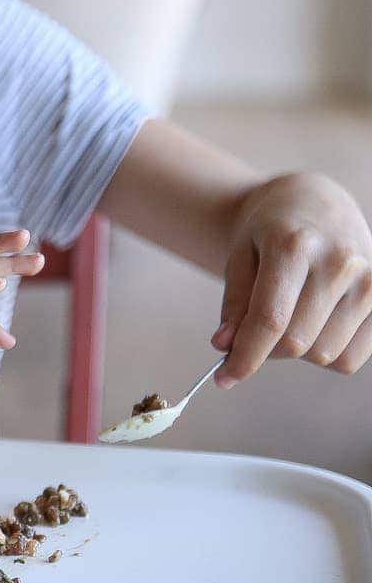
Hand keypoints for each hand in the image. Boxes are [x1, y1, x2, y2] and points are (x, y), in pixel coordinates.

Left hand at [213, 172, 371, 384]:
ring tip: (290, 317)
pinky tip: (316, 323)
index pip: (269, 320)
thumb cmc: (270, 231)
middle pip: (296, 343)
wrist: (317, 203)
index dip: (244, 357)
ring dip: (297, 351)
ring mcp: (370, 281)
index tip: (224, 378)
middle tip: (253, 335)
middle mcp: (340, 262)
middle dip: (265, 351)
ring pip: (325, 354)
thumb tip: (225, 346)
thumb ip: (235, 303)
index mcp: (294, 245)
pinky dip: (327, 353)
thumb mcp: (239, 256)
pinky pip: (353, 358)